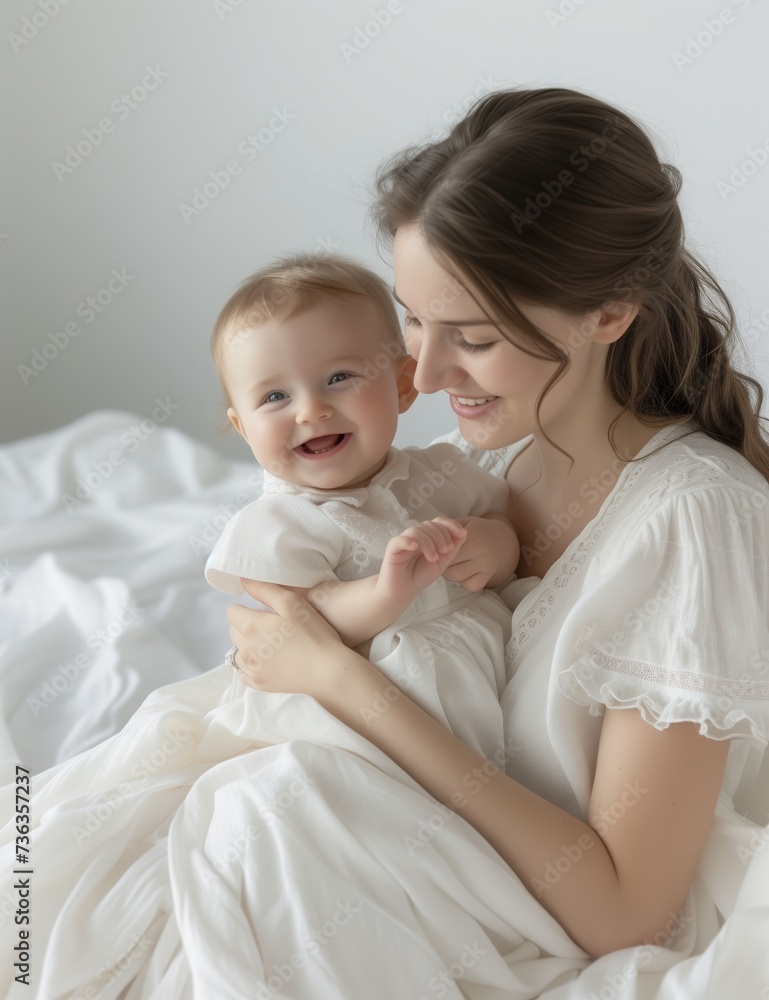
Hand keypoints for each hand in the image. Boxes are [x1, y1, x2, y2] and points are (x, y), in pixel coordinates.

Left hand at [226, 579, 363, 702]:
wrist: (327, 671)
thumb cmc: (313, 633)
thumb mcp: (292, 602)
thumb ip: (264, 589)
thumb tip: (243, 580)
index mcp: (250, 627)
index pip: (231, 612)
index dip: (246, 607)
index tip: (264, 611)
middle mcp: (245, 650)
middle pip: (233, 631)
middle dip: (246, 625)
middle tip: (271, 626)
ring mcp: (251, 669)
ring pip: (238, 651)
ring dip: (248, 645)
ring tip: (272, 644)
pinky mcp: (258, 684)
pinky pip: (243, 672)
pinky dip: (250, 665)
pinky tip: (268, 661)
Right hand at [376, 516, 467, 605]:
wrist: (403, 592)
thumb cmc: (421, 576)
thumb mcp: (442, 562)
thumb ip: (453, 548)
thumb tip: (464, 533)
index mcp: (427, 537)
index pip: (438, 522)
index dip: (451, 525)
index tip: (462, 533)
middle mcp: (415, 536)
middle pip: (429, 524)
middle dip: (441, 535)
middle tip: (445, 551)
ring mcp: (403, 540)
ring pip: (416, 531)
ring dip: (429, 542)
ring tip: (433, 558)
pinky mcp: (392, 548)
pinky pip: (399, 540)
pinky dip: (408, 541)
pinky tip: (415, 548)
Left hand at [443, 515, 520, 590]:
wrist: (503, 540)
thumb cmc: (477, 530)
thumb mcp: (464, 522)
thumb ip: (446, 526)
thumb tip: (429, 535)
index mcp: (472, 535)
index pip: (445, 548)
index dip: (438, 549)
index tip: (438, 548)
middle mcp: (480, 551)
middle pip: (448, 563)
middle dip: (443, 561)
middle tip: (445, 556)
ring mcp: (485, 566)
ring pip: (456, 576)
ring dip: (451, 572)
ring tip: (455, 563)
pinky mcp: (487, 578)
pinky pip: (468, 585)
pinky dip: (464, 581)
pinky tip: (465, 571)